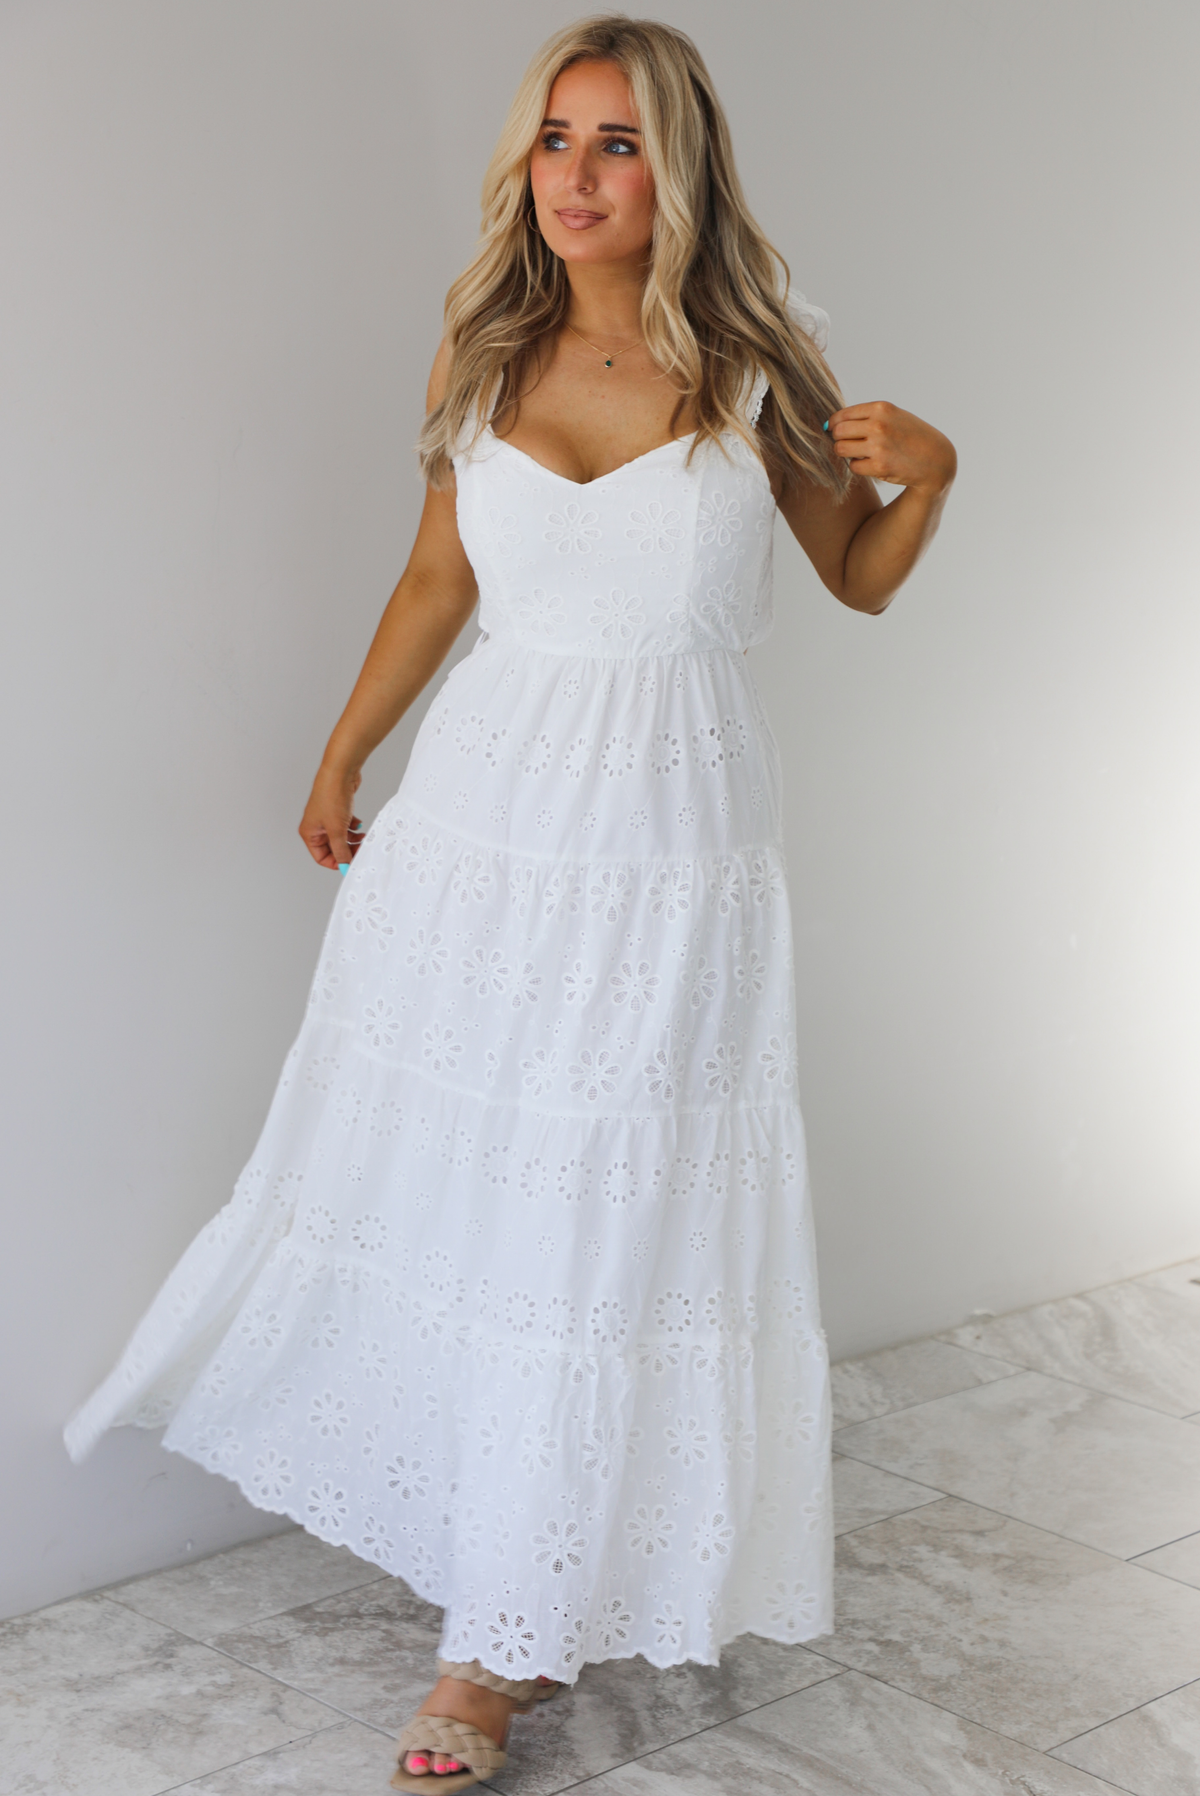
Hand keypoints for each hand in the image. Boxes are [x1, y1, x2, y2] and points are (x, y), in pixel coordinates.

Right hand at [299, 765, 364, 870]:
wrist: (340, 772)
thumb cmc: (332, 796)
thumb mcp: (337, 830)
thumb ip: (341, 850)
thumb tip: (344, 866)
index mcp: (310, 833)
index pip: (321, 857)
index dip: (337, 862)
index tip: (351, 863)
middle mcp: (316, 826)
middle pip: (332, 848)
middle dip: (347, 850)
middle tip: (361, 850)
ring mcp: (326, 818)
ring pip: (341, 837)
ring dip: (352, 839)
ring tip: (363, 837)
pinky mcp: (337, 811)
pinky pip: (345, 826)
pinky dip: (353, 827)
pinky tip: (359, 824)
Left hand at [827, 402, 955, 495]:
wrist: (935, 459)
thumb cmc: (911, 436)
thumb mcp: (894, 416)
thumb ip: (868, 416)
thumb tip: (832, 424)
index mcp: (882, 408)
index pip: (842, 415)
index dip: (834, 424)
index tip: (833, 430)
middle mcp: (879, 425)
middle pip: (838, 432)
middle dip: (838, 439)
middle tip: (847, 443)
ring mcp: (878, 446)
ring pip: (841, 449)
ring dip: (846, 453)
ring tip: (859, 453)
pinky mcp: (879, 466)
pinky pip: (853, 466)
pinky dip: (859, 466)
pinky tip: (871, 463)